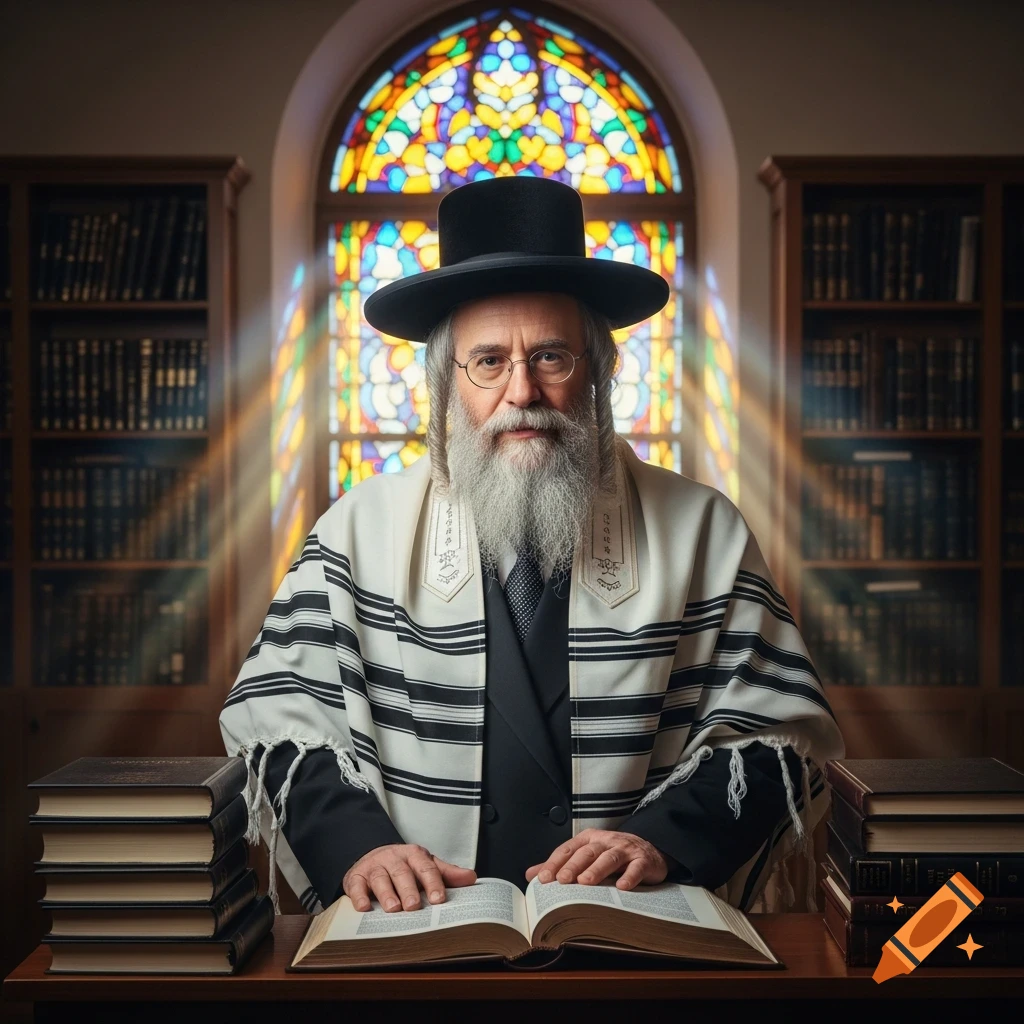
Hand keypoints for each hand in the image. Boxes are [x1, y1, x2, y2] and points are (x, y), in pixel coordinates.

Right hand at [343, 843, 476, 912]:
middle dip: (408, 889)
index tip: (439, 900)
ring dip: (386, 893)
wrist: (372, 856)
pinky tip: (364, 908)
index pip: (426, 868)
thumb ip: (446, 873)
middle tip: (414, 906)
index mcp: (414, 854)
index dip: (433, 883)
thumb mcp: (425, 865)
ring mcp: (374, 866)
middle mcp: (394, 857)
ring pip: (380, 878)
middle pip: (402, 872)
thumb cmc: (404, 866)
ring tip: (393, 909)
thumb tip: (472, 878)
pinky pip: (356, 885)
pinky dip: (359, 896)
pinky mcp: (355, 876)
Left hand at [525, 829, 670, 890]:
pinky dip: (630, 876)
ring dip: (597, 869)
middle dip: (573, 866)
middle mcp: (606, 841)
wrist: (649, 850)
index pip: (568, 849)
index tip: (543, 879)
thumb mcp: (586, 855)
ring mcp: (625, 849)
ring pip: (609, 857)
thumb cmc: (612, 855)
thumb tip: (531, 875)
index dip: (555, 863)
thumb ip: (560, 865)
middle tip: (562, 880)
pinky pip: (636, 868)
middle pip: (587, 852)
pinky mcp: (643, 860)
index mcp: (589, 839)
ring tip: (586, 882)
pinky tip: (622, 887)